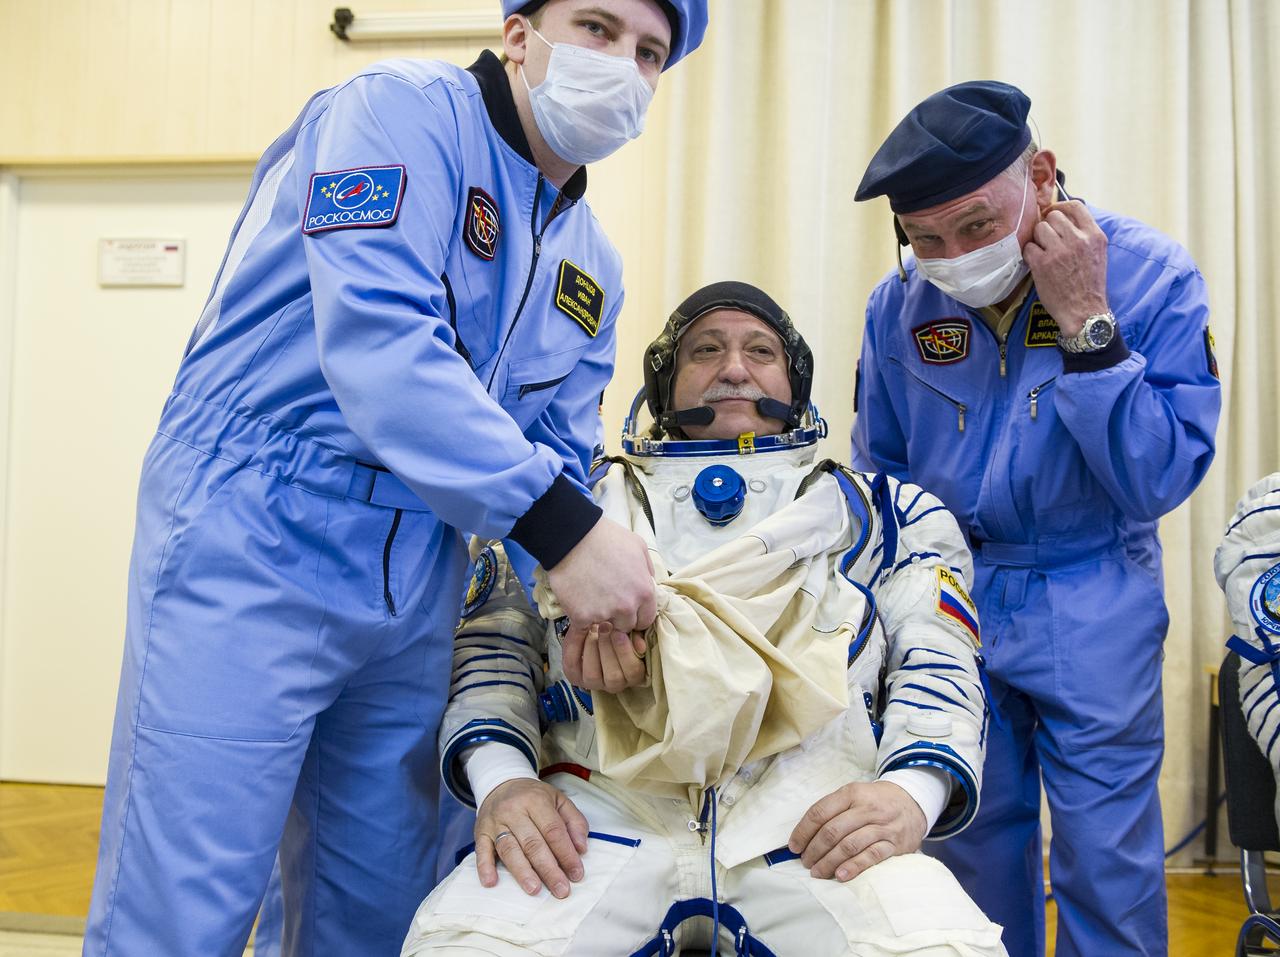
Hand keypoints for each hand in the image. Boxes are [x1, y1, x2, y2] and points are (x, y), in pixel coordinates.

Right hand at [475, 778, 588, 898]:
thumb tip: (581, 848)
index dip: (566, 854)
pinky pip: (481, 850)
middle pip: (533, 843)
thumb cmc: (534, 797)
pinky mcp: (480, 832)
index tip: (576, 874)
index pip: (553, 830)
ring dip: (522, 871)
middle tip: (561, 889)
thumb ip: (574, 822)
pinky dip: (485, 867)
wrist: (501, 783)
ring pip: (509, 849)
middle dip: (548, 869)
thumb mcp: (559, 800)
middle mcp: (514, 810)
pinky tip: (491, 882)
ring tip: (534, 889)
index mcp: (536, 800)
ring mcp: (495, 822)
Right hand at [548, 514, 656, 640]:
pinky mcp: (581, 616)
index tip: (627, 607)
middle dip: (619, 617)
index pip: (646, 619)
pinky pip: (583, 630)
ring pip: (606, 628)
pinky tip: (577, 624)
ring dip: (601, 618)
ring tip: (591, 599)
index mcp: (644, 591)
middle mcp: (627, 607)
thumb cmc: (605, 537)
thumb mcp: (638, 545)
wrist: (571, 537)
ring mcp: (604, 613)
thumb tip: (649, 582)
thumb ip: (647, 568)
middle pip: (627, 626)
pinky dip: (580, 625)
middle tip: (607, 600)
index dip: (636, 613)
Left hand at [561, 622, 647, 691]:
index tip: (619, 632)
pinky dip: (574, 646)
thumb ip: (638, 637)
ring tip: (593, 628)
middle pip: (613, 676)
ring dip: (592, 648)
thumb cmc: (619, 631)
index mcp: (634, 675)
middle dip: (608, 649)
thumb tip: (640, 647)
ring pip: (592, 675)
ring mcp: (594, 683)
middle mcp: (615, 685)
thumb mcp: (632, 631)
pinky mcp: (575, 677)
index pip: (633, 671)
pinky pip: (572, 665)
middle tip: (605, 626)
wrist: (599, 628)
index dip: (626, 652)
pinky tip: (580, 630)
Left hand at [787, 781, 926, 881]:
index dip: (803, 831)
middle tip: (805, 862)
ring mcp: (882, 826)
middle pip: (832, 831)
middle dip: (814, 850)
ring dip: (829, 862)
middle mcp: (866, 808)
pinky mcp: (894, 844)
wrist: (912, 801)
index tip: (794, 846)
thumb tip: (805, 835)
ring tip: (817, 872)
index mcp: (851, 793)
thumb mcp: (854, 794)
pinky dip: (854, 867)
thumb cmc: (875, 801)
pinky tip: (840, 875)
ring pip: (849, 845)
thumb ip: (833, 810)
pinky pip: (871, 856)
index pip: (820, 812)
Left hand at [1022, 200, 1109, 336]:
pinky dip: (1029, 254)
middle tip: (1046, 239)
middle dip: (1047, 225)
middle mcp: (1078, 240)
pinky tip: (1036, 263)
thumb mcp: (1097, 254)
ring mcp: (1059, 251)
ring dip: (1037, 239)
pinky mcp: (1043, 264)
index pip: (1076, 206)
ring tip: (1043, 252)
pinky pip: (1028, 247)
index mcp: (1095, 236)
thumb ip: (1084, 235)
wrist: (1084, 312)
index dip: (1060, 206)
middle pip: (1054, 216)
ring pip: (1039, 228)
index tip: (1053, 213)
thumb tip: (1064, 219)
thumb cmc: (1089, 285)